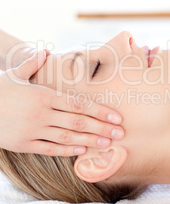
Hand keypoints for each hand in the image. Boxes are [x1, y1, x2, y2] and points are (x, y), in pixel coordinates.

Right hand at [0, 51, 123, 155]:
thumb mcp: (14, 74)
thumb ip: (32, 63)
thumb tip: (45, 52)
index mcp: (43, 95)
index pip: (78, 104)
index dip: (99, 111)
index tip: (116, 117)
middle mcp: (41, 113)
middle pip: (78, 122)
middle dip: (101, 128)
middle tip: (121, 134)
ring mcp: (33, 130)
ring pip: (67, 137)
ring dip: (89, 141)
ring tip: (107, 144)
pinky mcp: (24, 144)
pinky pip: (49, 148)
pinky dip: (66, 150)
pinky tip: (80, 151)